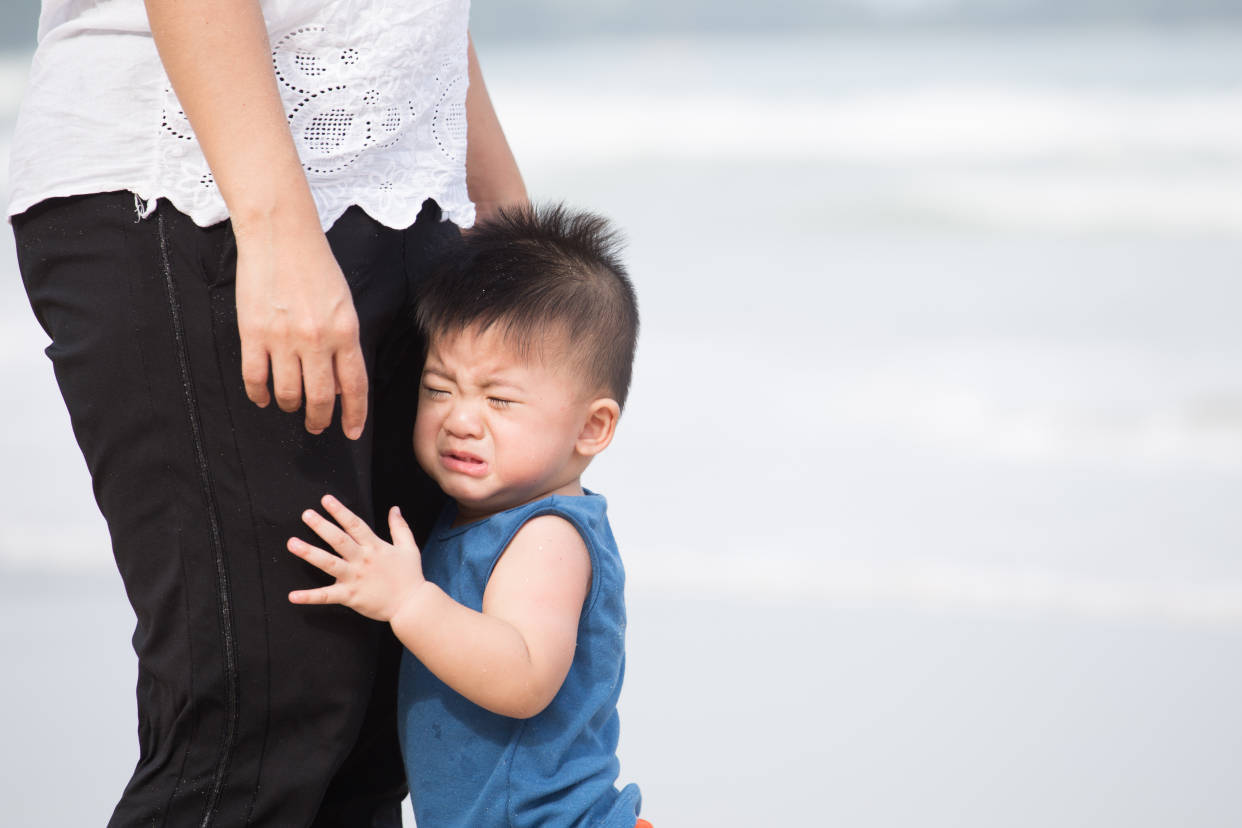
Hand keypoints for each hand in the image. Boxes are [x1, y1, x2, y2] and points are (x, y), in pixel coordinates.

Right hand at [234, 223, 367, 438]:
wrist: (281, 235)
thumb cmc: (317, 268)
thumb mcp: (344, 306)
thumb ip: (344, 345)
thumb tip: (338, 386)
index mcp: (345, 332)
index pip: (354, 387)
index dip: (354, 415)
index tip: (350, 432)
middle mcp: (317, 339)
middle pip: (320, 398)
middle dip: (319, 419)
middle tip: (316, 426)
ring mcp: (283, 338)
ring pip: (287, 393)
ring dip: (290, 406)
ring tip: (290, 405)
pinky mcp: (253, 333)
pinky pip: (255, 379)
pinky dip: (259, 395)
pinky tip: (263, 398)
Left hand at [287, 495, 423, 621]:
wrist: (412, 604)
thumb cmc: (411, 576)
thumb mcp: (409, 548)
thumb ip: (400, 527)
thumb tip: (395, 509)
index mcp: (374, 547)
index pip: (355, 525)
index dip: (340, 511)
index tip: (326, 500)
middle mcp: (362, 560)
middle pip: (339, 540)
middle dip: (321, 526)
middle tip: (306, 514)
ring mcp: (354, 578)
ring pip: (328, 563)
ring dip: (309, 553)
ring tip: (292, 544)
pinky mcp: (350, 596)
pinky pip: (326, 596)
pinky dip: (309, 597)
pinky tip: (292, 595)